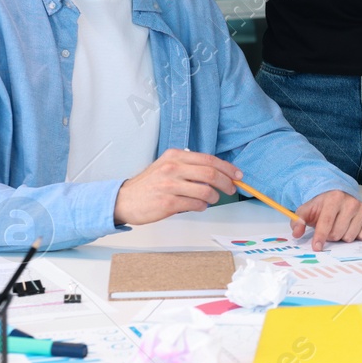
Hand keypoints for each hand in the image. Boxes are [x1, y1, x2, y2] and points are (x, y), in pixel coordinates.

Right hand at [114, 149, 238, 225]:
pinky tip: (198, 206)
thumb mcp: (167, 166)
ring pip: (206, 191)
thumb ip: (189, 166)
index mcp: (175, 156)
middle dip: (226, 183)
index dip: (227, 168)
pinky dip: (202, 207)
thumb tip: (217, 172)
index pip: (209, 159)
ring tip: (210, 199)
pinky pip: (195, 205)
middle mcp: (172, 168)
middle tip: (231, 189)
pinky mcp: (168, 203)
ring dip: (214, 197)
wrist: (124, 200)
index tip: (237, 174)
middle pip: (211, 174)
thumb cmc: (149, 185)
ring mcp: (170, 185)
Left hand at [292, 190, 361, 250]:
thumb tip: (297, 233)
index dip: (320, 236)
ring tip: (340, 227)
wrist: (338, 198)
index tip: (316, 247)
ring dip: (343, 237)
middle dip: (331, 236)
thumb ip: (298, 221)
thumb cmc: (322, 206)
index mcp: (334, 198)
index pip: (326, 222)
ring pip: (351, 237)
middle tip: (329, 229)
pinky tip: (352, 228)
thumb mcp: (307, 211)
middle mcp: (351, 202)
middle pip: (338, 233)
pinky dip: (357, 236)